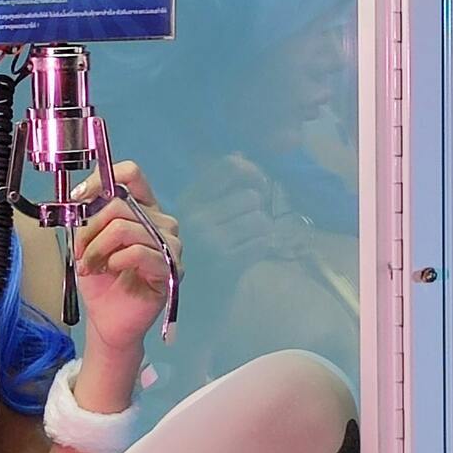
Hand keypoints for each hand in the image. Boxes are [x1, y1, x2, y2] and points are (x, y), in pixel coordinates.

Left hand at [70, 157, 179, 356]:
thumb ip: (88, 216)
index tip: (77, 198)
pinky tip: (110, 270)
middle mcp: (160, 221)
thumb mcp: (87, 242)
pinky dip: (115, 260)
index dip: (101, 180)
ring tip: (89, 266)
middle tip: (79, 251)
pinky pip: (138, 252)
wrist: (107, 318)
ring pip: (123, 228)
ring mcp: (169, 244)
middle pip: (119, 204)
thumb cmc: (101, 279)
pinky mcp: (170, 268)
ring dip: (96, 248)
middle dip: (89, 228)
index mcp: (142, 208)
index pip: (131, 174)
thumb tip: (79, 196)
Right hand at [179, 153, 282, 275]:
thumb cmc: (202, 249)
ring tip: (249, 237)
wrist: (197, 297)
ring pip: (260, 218)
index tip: (257, 184)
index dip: (251, 172)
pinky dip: (263, 245)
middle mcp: (197, 217)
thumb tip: (241, 155)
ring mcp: (212, 239)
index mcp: (189, 200)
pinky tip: (250, 251)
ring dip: (261, 228)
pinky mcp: (228, 261)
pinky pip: (262, 240)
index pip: (229, 167)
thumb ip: (218, 184)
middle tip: (250, 219)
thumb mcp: (199, 212)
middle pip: (250, 196)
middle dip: (257, 208)